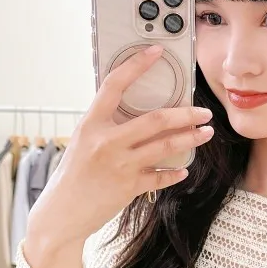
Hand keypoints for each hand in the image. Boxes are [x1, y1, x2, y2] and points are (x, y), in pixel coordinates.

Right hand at [34, 44, 213, 243]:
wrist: (61, 215)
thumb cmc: (70, 178)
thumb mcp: (81, 143)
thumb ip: (104, 128)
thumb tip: (131, 115)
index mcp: (91, 125)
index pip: (115, 85)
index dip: (136, 65)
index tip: (156, 52)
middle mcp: (106, 142)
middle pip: (155, 119)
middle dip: (185, 114)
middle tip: (203, 112)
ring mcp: (120, 165)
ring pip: (165, 146)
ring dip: (190, 138)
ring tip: (206, 133)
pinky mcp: (129, 188)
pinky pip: (160, 177)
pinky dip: (174, 173)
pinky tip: (183, 169)